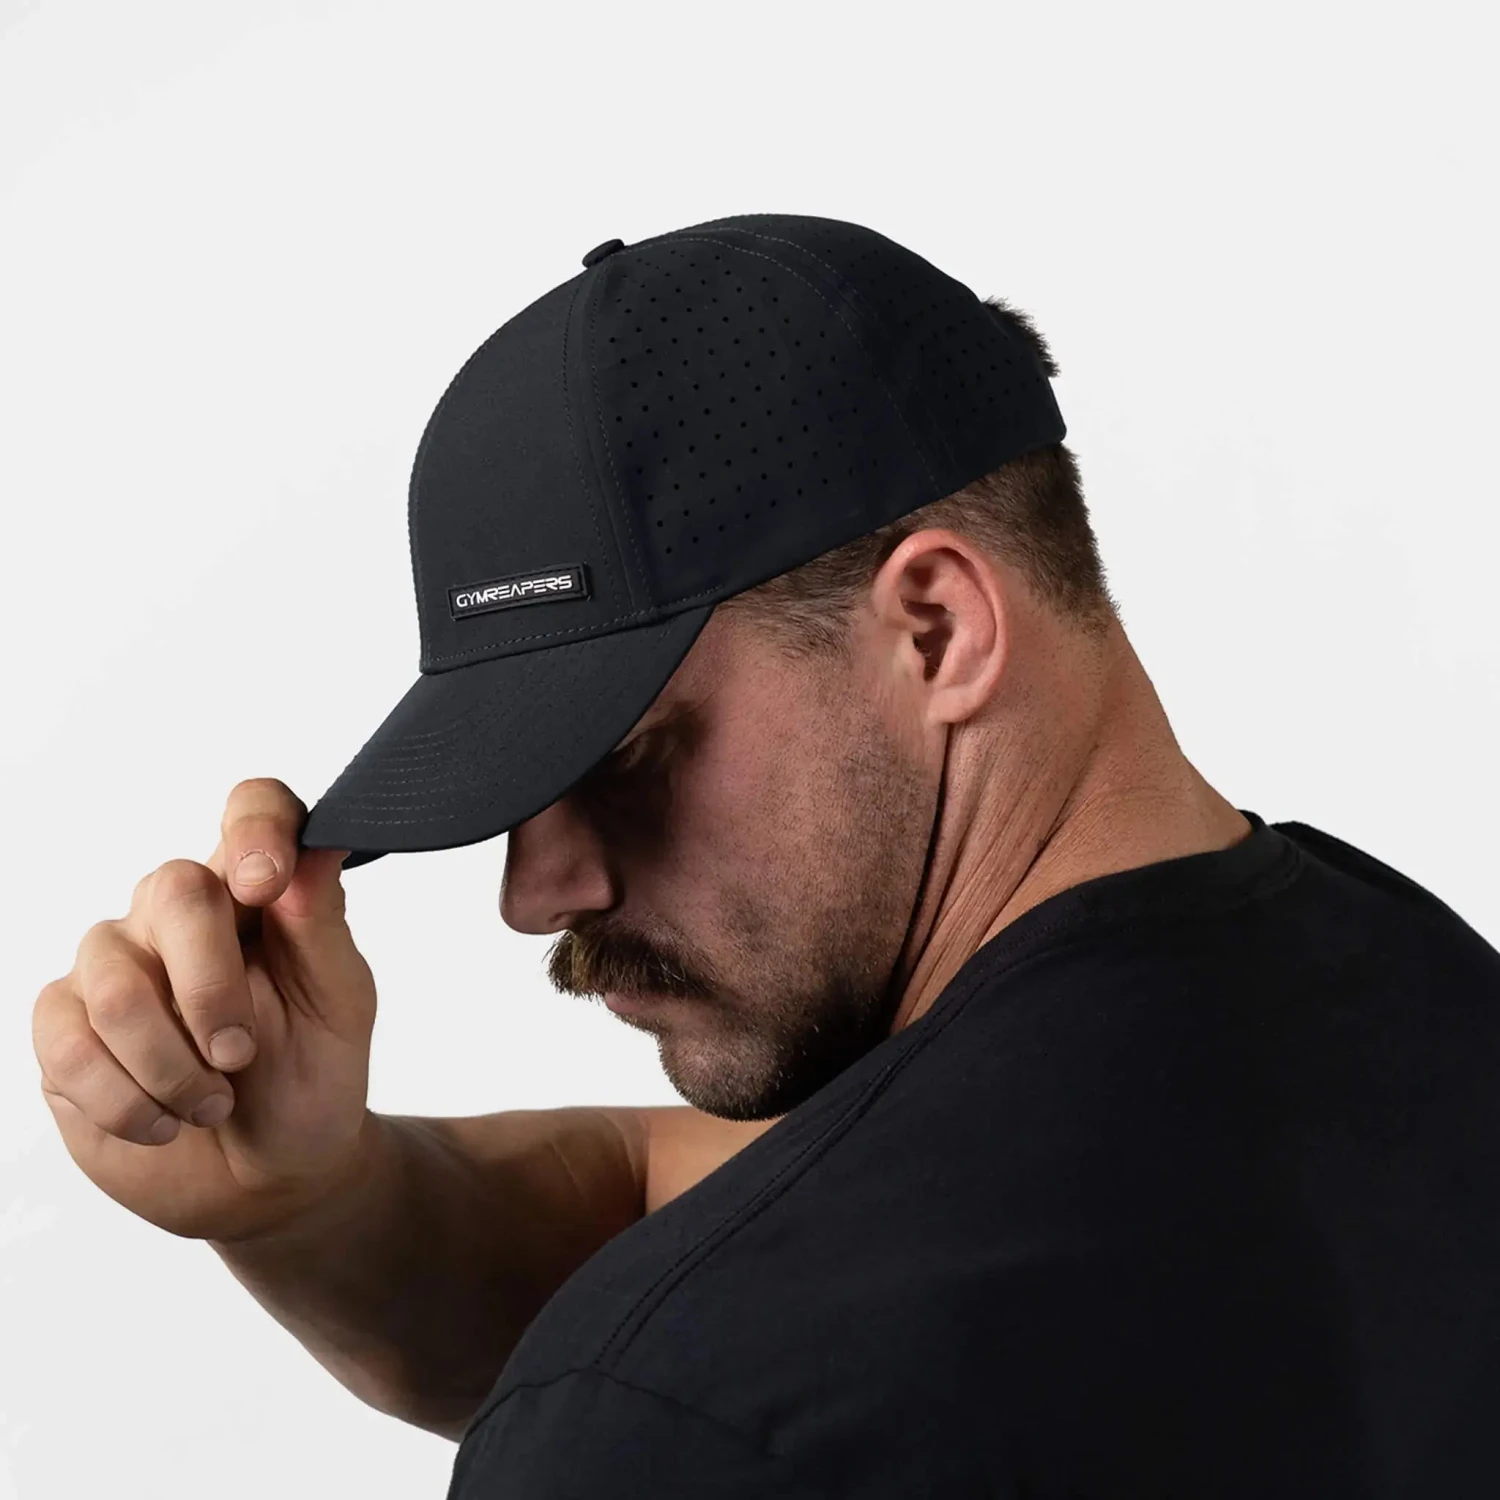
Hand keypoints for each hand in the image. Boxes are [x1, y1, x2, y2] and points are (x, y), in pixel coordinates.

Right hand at [33, 779, 378, 1241]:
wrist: (267, 1175)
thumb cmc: (314, 1076)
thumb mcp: (339, 1005)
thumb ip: (320, 925)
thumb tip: (314, 847)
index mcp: (259, 890)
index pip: (254, 808)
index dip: (255, 829)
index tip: (266, 884)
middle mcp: (180, 910)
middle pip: (172, 890)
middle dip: (211, 989)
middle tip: (241, 1055)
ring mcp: (114, 961)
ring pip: (115, 985)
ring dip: (173, 1067)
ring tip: (213, 1103)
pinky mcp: (64, 1024)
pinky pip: (69, 1045)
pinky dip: (128, 1101)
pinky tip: (165, 1122)